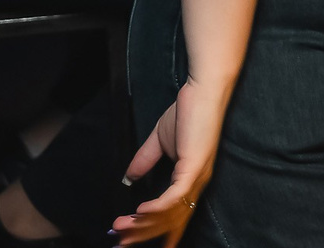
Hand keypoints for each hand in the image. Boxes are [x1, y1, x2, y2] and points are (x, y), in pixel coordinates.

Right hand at [113, 76, 230, 245]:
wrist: (202, 90)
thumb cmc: (187, 112)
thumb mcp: (159, 141)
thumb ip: (145, 161)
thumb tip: (128, 178)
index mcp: (191, 180)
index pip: (175, 216)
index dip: (157, 234)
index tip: (133, 245)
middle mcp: (197, 183)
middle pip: (170, 221)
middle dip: (143, 235)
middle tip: (120, 244)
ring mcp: (198, 176)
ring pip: (170, 213)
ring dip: (143, 223)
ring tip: (121, 228)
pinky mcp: (195, 166)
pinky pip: (175, 196)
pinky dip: (157, 207)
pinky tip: (140, 211)